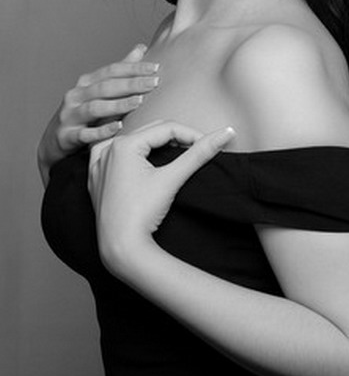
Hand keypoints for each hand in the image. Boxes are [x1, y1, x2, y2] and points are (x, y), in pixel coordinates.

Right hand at [37, 44, 159, 182]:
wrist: (56, 140)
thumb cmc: (84, 113)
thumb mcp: (100, 91)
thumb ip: (120, 72)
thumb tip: (140, 48)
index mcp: (86, 82)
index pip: (112, 70)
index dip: (133, 68)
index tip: (155, 68)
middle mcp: (76, 95)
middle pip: (105, 87)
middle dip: (131, 84)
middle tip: (154, 83)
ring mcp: (70, 115)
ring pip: (95, 108)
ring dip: (118, 105)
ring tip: (139, 102)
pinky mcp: (67, 135)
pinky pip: (86, 134)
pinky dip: (102, 130)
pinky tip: (119, 127)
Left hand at [88, 121, 235, 270]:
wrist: (121, 247)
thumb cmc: (142, 214)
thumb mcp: (173, 178)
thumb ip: (199, 153)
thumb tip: (225, 133)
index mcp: (124, 144)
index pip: (167, 128)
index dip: (192, 134)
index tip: (209, 145)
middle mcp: (107, 150)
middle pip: (150, 132)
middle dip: (175, 138)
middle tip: (196, 150)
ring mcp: (99, 164)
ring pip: (132, 142)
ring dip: (153, 144)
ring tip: (172, 154)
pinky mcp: (96, 178)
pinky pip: (112, 155)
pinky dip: (129, 154)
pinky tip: (138, 160)